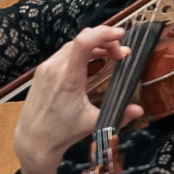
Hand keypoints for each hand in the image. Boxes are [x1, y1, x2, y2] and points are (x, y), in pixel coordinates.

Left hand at [14, 26, 132, 173]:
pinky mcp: (42, 71)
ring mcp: (46, 68)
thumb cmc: (61, 132)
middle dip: (105, 41)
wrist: (33, 140)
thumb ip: (120, 115)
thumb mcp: (93, 123)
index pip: (84, 42)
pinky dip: (81, 51)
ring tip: (110, 56)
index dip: (104, 33)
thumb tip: (140, 110)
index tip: (121, 35)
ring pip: (73, 44)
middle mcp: (54, 69)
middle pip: (82, 39)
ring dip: (94, 45)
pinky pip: (64, 52)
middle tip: (121, 54)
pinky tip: (91, 61)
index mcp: (68, 79)